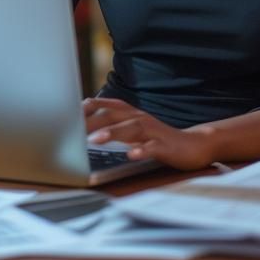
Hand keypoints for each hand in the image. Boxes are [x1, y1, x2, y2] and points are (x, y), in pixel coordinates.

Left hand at [83, 98, 216, 170]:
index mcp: (129, 113)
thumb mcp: (132, 130)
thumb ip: (111, 127)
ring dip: (113, 133)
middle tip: (71, 130)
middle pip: (113, 116)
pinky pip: (153, 147)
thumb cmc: (157, 139)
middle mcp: (139, 118)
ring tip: (95, 140)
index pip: (104, 105)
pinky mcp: (166, 146)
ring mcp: (153, 131)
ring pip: (131, 128)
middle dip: (91, 121)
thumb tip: (83, 129)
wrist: (194, 145)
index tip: (65, 113)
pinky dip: (141, 150)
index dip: (85, 108)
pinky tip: (131, 155)